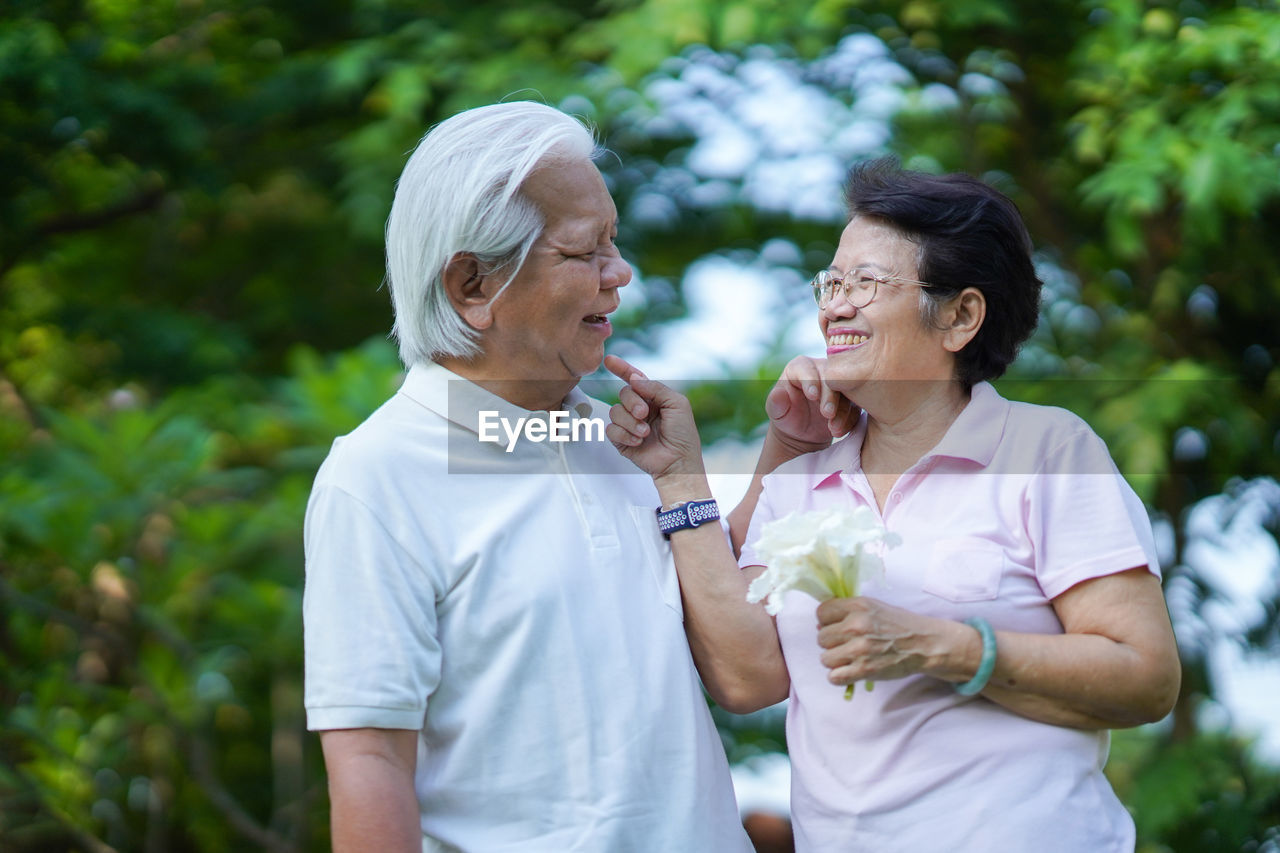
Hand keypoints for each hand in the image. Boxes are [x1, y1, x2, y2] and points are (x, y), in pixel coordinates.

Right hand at [603, 354, 705, 483]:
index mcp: (653, 397)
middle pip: (623, 393)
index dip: (622, 369)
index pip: (634, 379)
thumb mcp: (677, 404)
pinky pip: (611, 429)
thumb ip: (656, 388)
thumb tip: (634, 379)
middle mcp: (640, 408)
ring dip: (631, 422)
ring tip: (645, 433)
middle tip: (644, 414)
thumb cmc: (683, 434)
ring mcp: (629, 424)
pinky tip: (638, 442)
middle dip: (632, 402)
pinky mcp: (621, 440)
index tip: (609, 360)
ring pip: (615, 412)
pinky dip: (624, 434)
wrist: (678, 462)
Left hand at [765, 356, 858, 450]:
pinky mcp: (851, 397)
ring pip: (847, 391)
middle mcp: (822, 369)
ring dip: (842, 410)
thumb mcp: (776, 411)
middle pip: (831, 376)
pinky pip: (856, 405)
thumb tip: (778, 394)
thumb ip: (776, 402)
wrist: (801, 432)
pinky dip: (849, 419)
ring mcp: (839, 383)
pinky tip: (840, 431)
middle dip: (830, 396)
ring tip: (833, 428)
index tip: (812, 396)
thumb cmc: (785, 416)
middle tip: (827, 414)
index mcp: (800, 366)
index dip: (810, 380)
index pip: (806, 367)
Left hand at [815, 597, 944, 686]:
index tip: (837, 627)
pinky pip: (834, 677)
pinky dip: (840, 677)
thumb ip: (847, 611)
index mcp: (858, 606)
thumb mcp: (873, 606)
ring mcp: (860, 649)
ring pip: (825, 658)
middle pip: (821, 638)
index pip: (821, 613)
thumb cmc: (899, 624)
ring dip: (835, 661)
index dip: (827, 622)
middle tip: (847, 644)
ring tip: (850, 658)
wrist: (924, 644)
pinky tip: (850, 671)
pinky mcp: (864, 670)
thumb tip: (819, 625)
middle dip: (832, 642)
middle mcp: (856, 625)